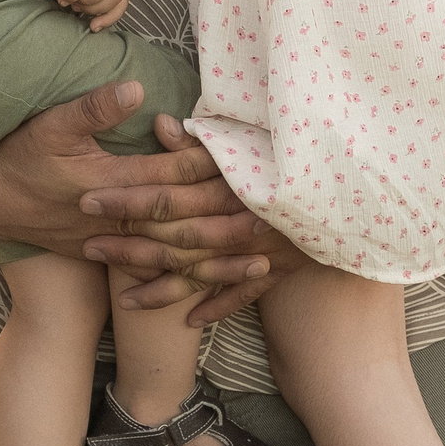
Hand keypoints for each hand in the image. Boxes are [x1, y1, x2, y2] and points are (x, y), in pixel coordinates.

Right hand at [0, 82, 250, 263]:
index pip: (176, 174)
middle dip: (231, 220)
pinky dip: (190, 281)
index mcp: (113, 183)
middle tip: (277, 219)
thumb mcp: (51, 124)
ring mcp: (114, 243)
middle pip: (187, 222)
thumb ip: (94, 108)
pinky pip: (156, 274)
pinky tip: (214, 286)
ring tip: (262, 262)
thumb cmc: (20, 155)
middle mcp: (120, 219)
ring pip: (177, 256)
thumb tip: (135, 87)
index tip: (251, 162)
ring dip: (220, 259)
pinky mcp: (109, 255)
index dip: (214, 167)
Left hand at [79, 115, 300, 324]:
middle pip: (173, 238)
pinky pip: (243, 294)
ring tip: (122, 298)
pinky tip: (187, 322)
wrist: (357, 189)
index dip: (126, 198)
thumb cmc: (296, 156)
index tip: (88, 198)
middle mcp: (238, 223)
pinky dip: (216, 307)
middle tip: (87, 247)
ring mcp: (258, 252)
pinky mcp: (279, 269)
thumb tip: (158, 123)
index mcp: (229, 187)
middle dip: (129, 244)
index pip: (166, 194)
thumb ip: (203, 139)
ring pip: (200, 274)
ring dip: (160, 287)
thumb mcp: (249, 139)